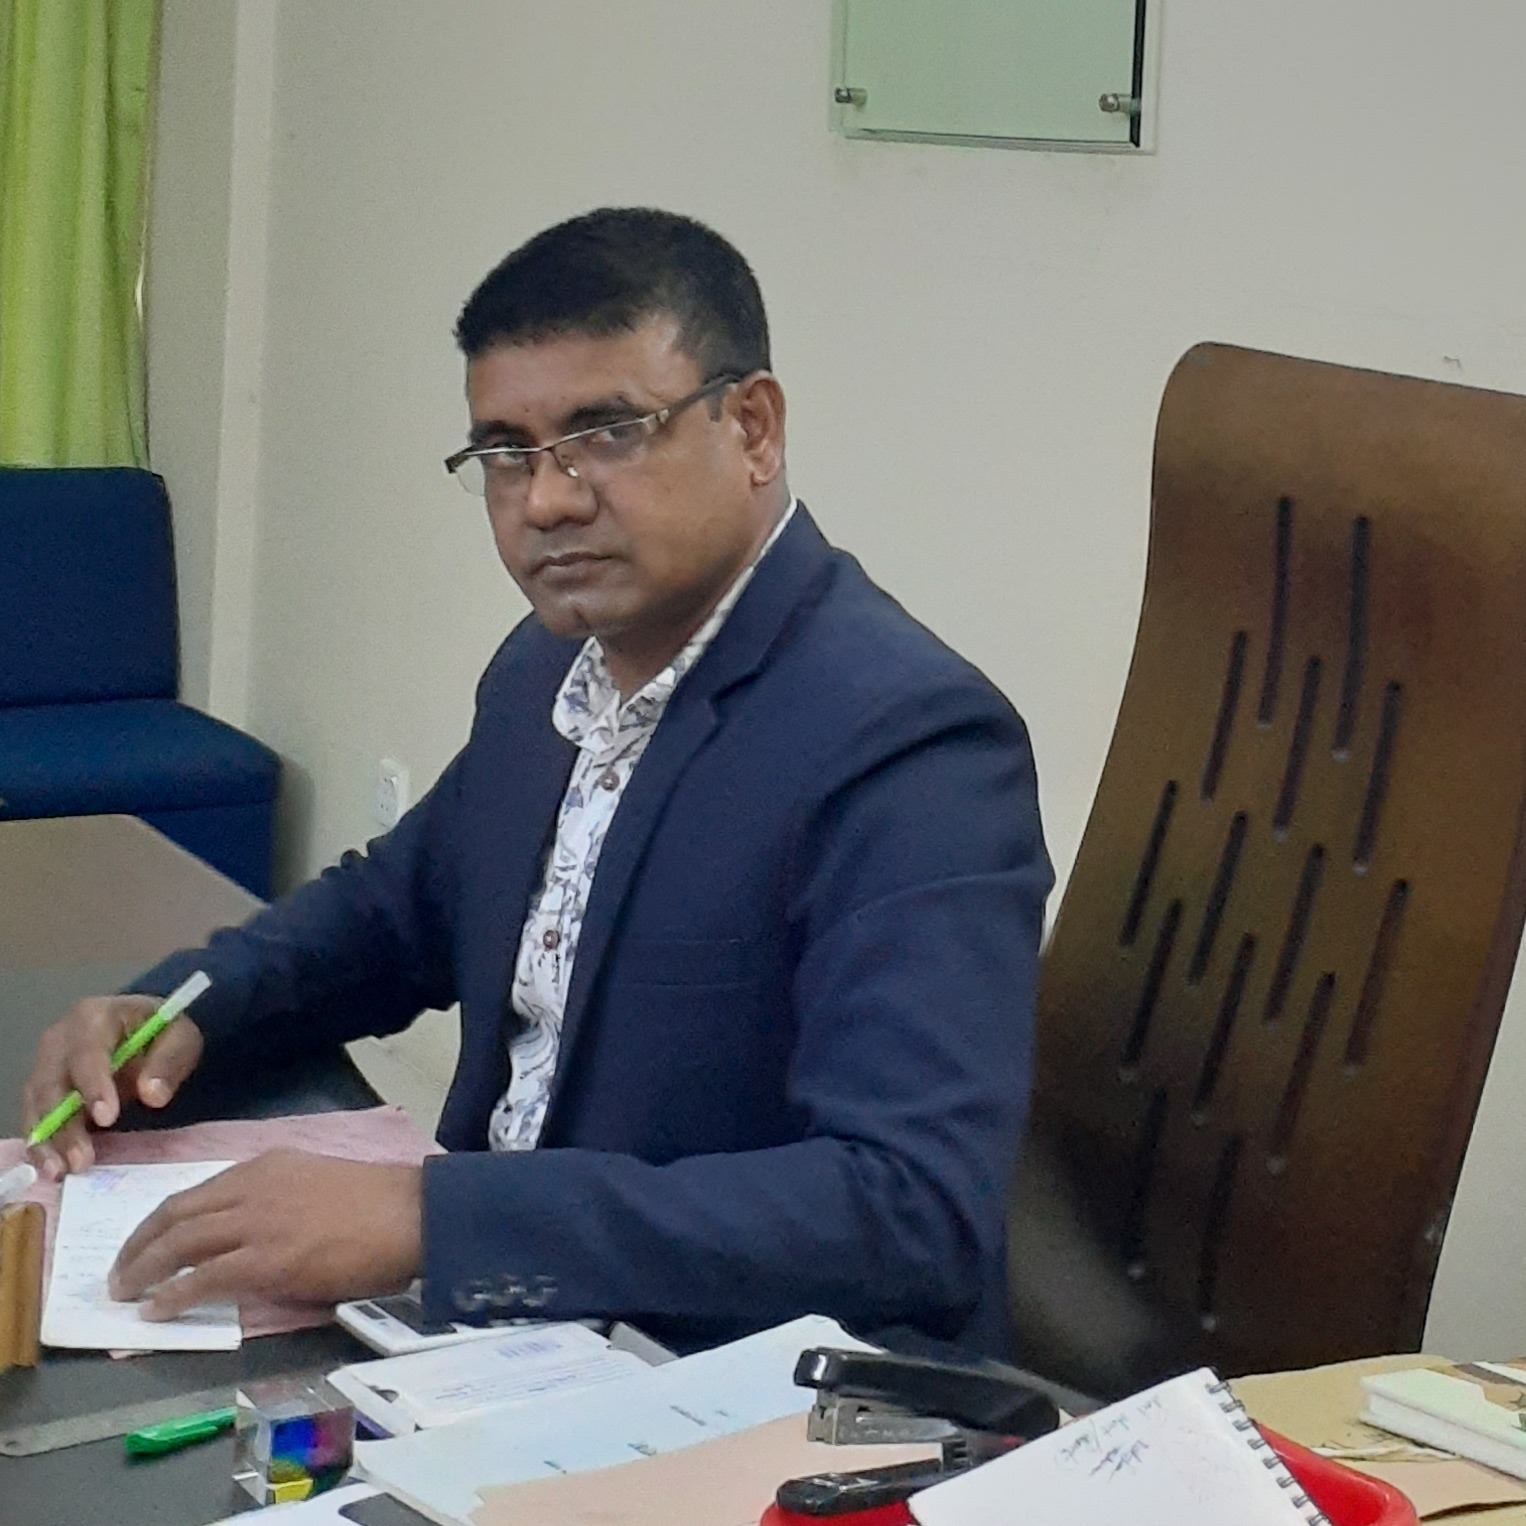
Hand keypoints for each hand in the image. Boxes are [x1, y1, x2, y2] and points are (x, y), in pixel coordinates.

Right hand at [23, 996, 204, 1178]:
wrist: (143, 1032)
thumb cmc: (160, 1033)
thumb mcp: (180, 1038)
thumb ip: (168, 1062)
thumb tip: (153, 1094)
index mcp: (95, 1016)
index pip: (88, 1052)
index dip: (94, 1085)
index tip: (106, 1118)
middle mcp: (61, 1038)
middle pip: (53, 1083)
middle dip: (64, 1125)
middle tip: (82, 1160)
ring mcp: (47, 1064)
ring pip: (37, 1105)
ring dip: (48, 1141)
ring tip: (63, 1171)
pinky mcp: (43, 1089)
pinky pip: (35, 1117)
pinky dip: (42, 1144)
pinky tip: (53, 1167)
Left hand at [108, 1150, 422, 1318]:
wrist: (411, 1214)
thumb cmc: (376, 1204)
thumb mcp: (315, 1181)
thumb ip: (276, 1200)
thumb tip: (246, 1236)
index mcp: (265, 1166)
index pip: (195, 1193)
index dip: (161, 1221)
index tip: (144, 1243)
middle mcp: (252, 1187)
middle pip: (175, 1214)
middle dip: (138, 1245)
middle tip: (120, 1273)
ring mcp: (257, 1222)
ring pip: (179, 1242)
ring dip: (144, 1270)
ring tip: (125, 1293)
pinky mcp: (266, 1260)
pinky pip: (202, 1278)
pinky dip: (172, 1295)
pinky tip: (156, 1310)